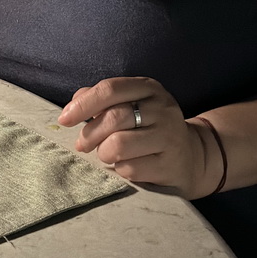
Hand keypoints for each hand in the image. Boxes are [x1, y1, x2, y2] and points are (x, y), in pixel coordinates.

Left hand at [57, 77, 213, 197]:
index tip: (64, 119)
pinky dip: (120, 169)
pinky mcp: (170, 165)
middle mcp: (162, 108)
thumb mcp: (132, 104)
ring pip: (119, 145)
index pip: (110, 89)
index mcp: (149, 88)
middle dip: (90, 134)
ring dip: (104, 153)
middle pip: (113, 118)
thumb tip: (75, 103)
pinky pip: (130, 169)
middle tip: (82, 144)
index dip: (83, 104)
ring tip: (106, 154)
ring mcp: (169, 137)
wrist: (192, 156)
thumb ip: (103, 99)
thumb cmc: (150, 127)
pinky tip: (126, 166)